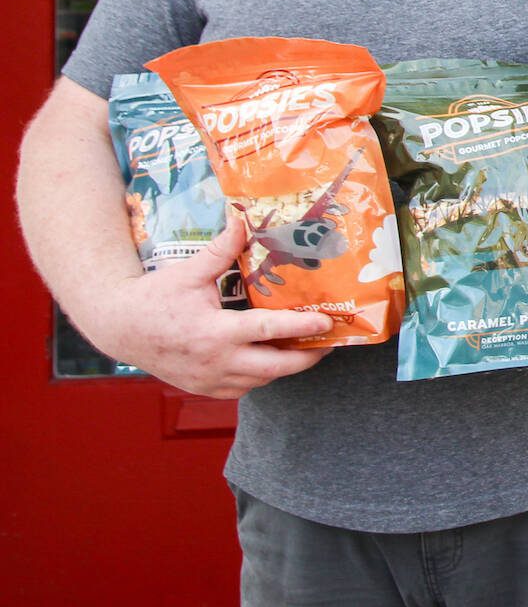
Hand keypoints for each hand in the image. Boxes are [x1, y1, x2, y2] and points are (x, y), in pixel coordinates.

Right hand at [86, 217, 333, 398]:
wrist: (119, 328)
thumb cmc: (153, 298)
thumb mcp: (189, 271)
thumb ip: (222, 249)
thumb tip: (243, 218)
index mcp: (214, 332)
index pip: (268, 331)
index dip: (302, 326)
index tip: (328, 321)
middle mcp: (215, 361)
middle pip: (275, 366)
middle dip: (307, 356)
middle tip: (329, 341)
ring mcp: (210, 379)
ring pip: (262, 380)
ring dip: (286, 366)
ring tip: (308, 346)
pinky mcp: (205, 388)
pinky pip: (244, 387)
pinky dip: (262, 375)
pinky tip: (273, 357)